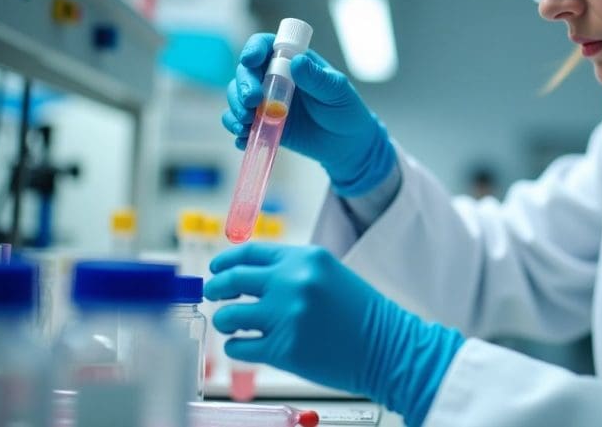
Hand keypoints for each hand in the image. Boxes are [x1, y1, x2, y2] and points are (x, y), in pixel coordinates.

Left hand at [204, 243, 463, 426]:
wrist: (388, 347)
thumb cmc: (360, 314)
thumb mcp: (329, 274)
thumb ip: (291, 270)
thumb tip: (245, 274)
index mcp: (305, 258)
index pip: (250, 252)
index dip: (226, 261)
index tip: (216, 269)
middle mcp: (292, 282)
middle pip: (232, 279)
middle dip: (216, 287)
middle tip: (214, 294)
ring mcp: (286, 316)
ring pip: (229, 315)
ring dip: (225, 320)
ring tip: (233, 324)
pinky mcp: (282, 348)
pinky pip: (238, 346)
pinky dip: (237, 346)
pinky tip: (248, 345)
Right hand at [223, 33, 396, 195]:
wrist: (347, 144)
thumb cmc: (345, 110)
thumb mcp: (337, 91)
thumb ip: (317, 78)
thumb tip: (297, 61)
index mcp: (292, 61)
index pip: (266, 46)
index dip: (254, 49)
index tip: (251, 60)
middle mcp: (274, 78)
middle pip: (245, 73)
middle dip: (243, 85)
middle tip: (252, 101)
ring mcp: (266, 102)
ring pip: (238, 97)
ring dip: (235, 108)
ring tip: (247, 122)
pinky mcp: (263, 125)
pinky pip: (241, 125)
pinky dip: (238, 131)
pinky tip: (244, 139)